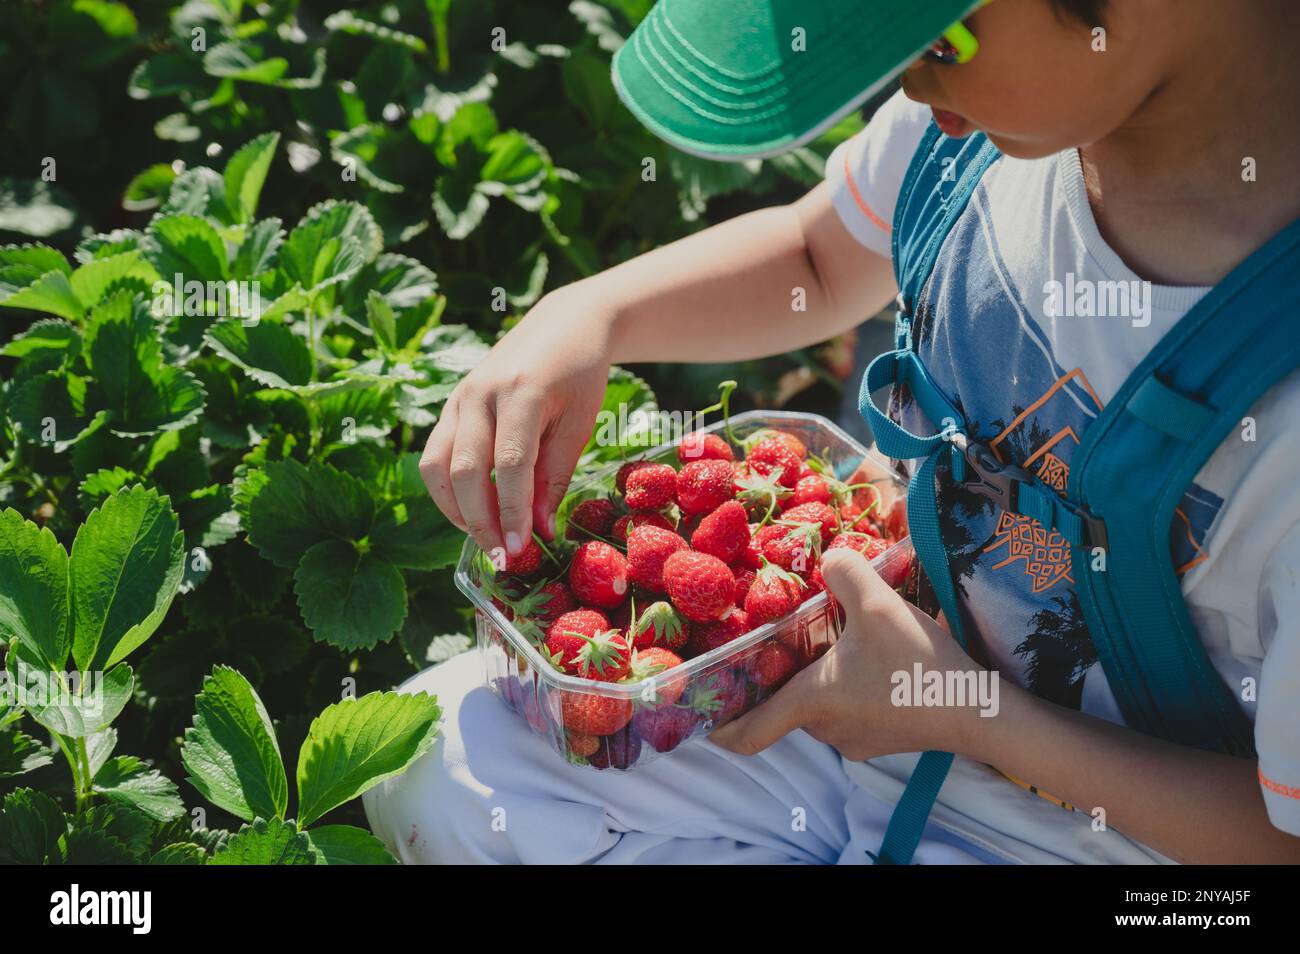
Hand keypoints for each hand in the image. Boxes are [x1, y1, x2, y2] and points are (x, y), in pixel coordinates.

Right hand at [418, 285, 613, 557]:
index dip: (513, 513)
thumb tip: (536, 531)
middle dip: (480, 521)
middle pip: (466, 470)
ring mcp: (459, 397)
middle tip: (500, 558)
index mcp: (521, 392)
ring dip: (456, 510)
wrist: (564, 325)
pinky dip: (448, 490)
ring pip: (437, 465)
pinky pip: (435, 455)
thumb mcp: (579, 425)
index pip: (509, 465)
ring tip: (485, 538)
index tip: (520, 552)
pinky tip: (472, 512)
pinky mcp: (450, 405)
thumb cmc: (580, 377)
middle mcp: (480, 393)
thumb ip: (554, 476)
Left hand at [709, 548, 986, 760]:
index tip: (700, 718)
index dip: (720, 727)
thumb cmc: (918, 664)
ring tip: (826, 636)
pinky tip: (867, 654)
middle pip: (783, 707)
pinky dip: (846, 685)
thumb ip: (844, 570)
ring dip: (816, 676)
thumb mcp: (877, 603)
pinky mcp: (883, 737)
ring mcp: (857, 739)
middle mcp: (826, 729)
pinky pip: (848, 710)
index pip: (749, 732)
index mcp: (811, 702)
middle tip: (772, 640)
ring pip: (818, 706)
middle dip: (776, 676)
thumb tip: (827, 556)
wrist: (981, 711)